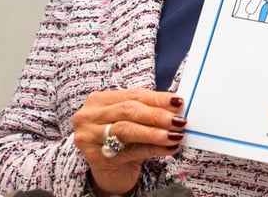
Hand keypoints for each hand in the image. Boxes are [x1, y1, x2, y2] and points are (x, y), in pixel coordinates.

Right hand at [71, 89, 185, 195]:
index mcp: (98, 100)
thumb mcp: (134, 120)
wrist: (112, 172)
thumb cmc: (123, 140)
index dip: (158, 98)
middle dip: (157, 115)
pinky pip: (130, 150)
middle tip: (179, 120)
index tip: (179, 102)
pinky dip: (153, 149)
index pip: (133, 95)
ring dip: (155, 133)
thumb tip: (176, 105)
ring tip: (175, 135)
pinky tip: (168, 148)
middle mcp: (89, 117)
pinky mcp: (96, 157)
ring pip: (127, 130)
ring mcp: (89, 137)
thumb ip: (149, 110)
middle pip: (129, 110)